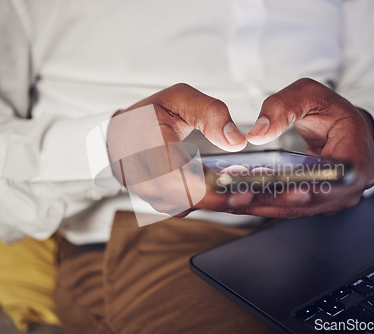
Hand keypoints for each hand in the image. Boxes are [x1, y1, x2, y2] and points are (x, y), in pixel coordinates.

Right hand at [105, 83, 251, 215]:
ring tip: (243, 187)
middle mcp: (144, 178)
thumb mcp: (180, 98)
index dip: (209, 192)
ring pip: (188, 207)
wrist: (121, 132)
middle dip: (222, 199)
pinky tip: (225, 188)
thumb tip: (236, 141)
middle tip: (252, 192)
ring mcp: (149, 193)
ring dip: (216, 201)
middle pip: (186, 201)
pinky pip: (185, 206)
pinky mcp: (158, 200)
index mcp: (147, 148)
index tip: (239, 191)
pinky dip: (206, 200)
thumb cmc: (149, 114)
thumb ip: (211, 114)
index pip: (176, 182)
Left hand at [236, 78, 373, 217]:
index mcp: (357, 156)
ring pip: (297, 208)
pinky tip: (241, 199)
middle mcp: (350, 185)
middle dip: (274, 201)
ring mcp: (335, 198)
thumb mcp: (308, 94)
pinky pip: (292, 206)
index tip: (282, 190)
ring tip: (234, 200)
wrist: (344, 125)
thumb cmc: (331, 109)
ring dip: (265, 205)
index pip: (337, 180)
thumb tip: (256, 135)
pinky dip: (267, 203)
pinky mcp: (319, 203)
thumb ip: (282, 108)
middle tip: (240, 197)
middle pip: (310, 201)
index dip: (309, 188)